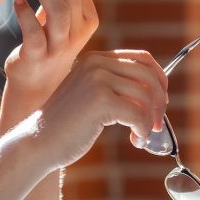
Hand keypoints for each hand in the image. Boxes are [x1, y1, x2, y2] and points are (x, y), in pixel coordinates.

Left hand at [3, 0, 97, 108]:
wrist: (35, 83)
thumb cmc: (45, 41)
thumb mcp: (57, 15)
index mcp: (88, 18)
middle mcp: (79, 32)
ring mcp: (60, 46)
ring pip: (58, 9)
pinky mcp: (39, 57)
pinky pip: (34, 32)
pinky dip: (25, 14)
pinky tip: (18, 3)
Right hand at [31, 50, 168, 171]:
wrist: (39, 141)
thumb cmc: (66, 125)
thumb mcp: (90, 95)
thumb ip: (115, 86)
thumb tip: (156, 91)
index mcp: (95, 59)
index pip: (142, 58)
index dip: (159, 79)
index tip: (160, 102)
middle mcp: (97, 63)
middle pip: (148, 75)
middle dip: (159, 101)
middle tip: (156, 124)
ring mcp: (98, 79)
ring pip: (146, 95)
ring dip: (150, 120)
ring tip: (141, 136)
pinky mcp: (101, 100)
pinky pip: (138, 114)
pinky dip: (142, 130)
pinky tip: (135, 141)